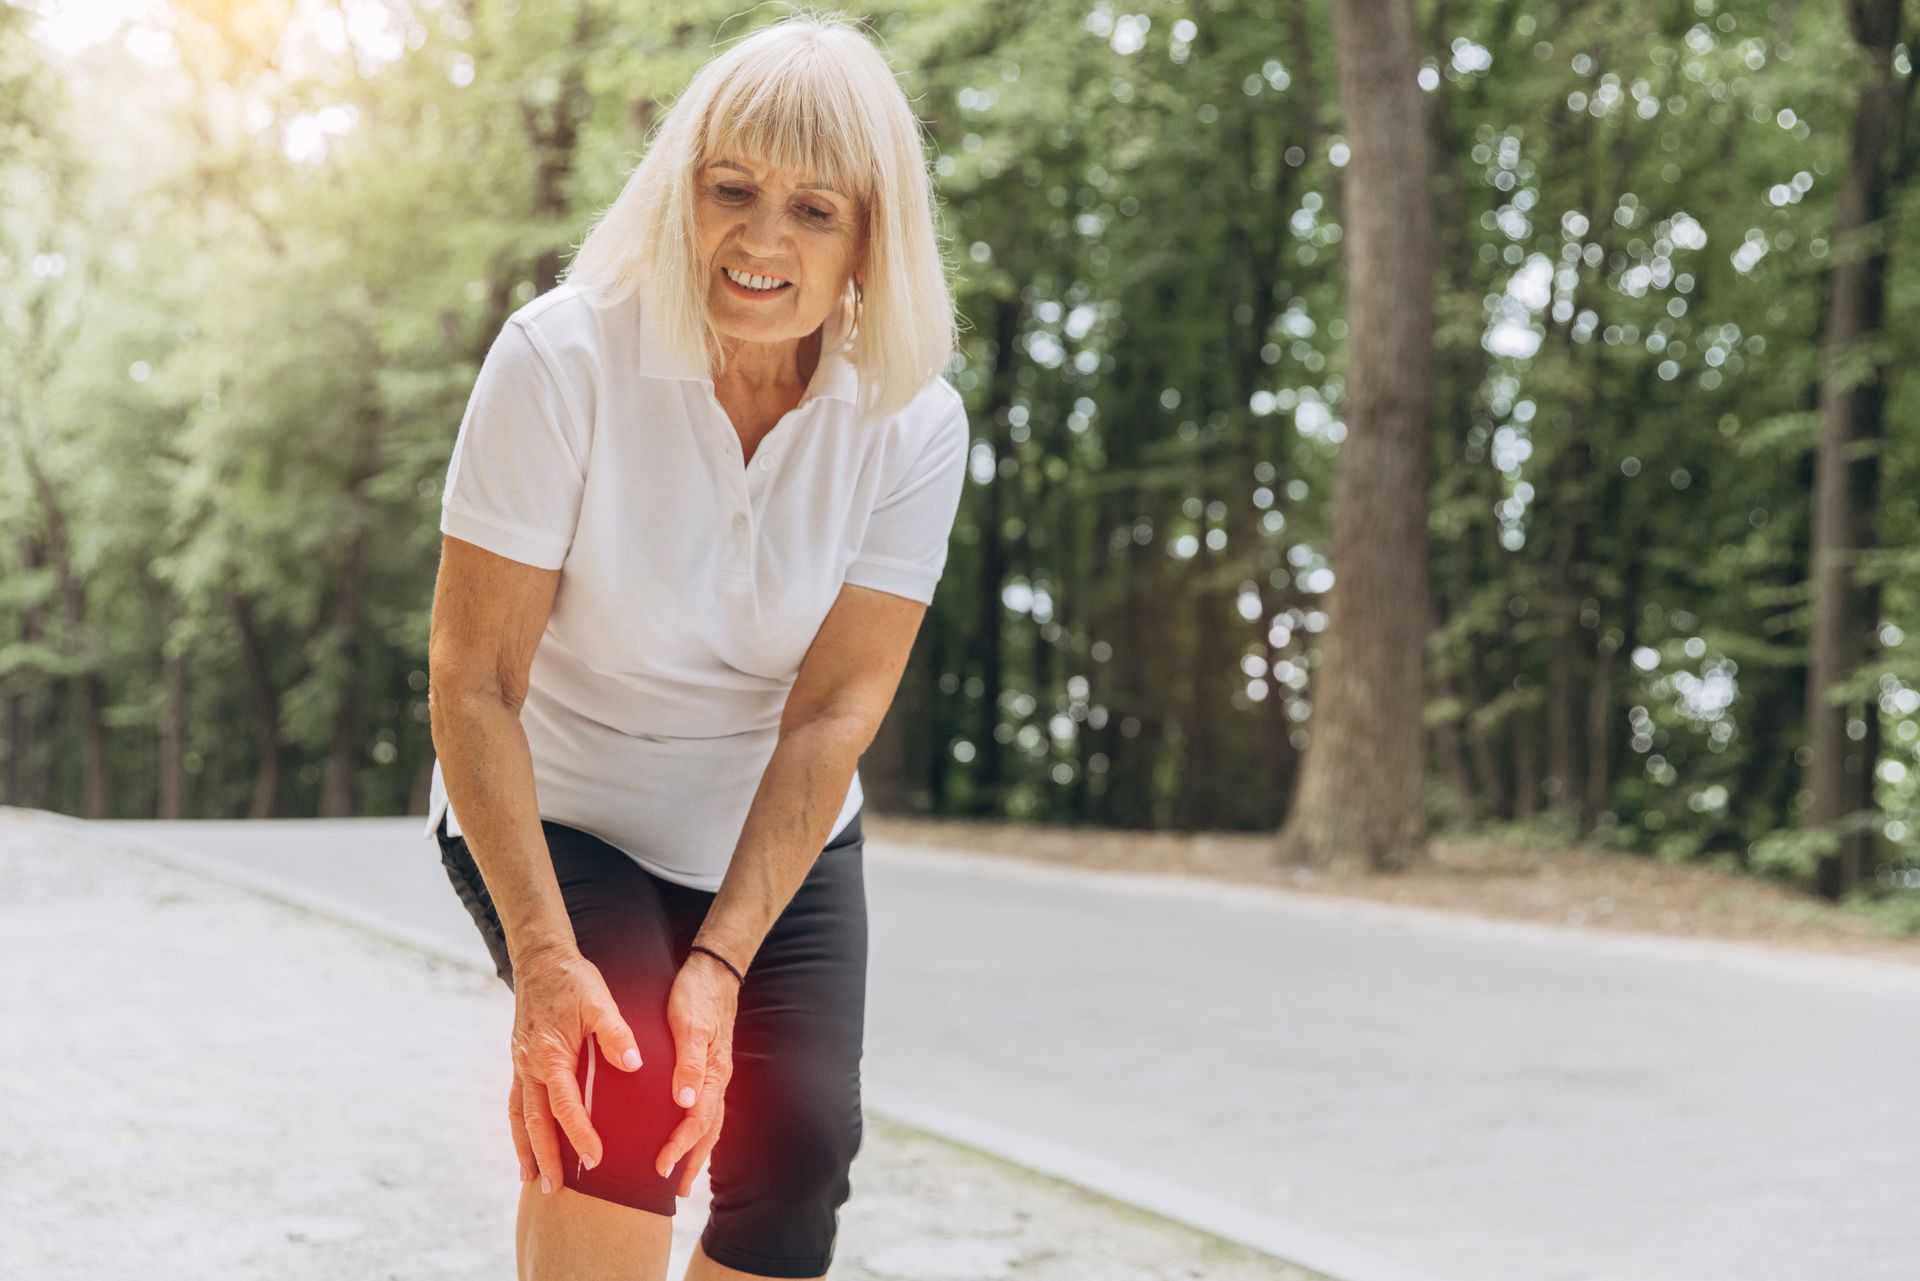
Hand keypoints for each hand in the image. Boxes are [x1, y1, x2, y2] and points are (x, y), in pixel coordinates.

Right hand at [507, 944, 645, 1192]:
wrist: (541, 959)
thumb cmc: (573, 980)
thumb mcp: (599, 1001)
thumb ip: (615, 1034)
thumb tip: (633, 1065)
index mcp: (550, 1055)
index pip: (565, 1105)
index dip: (579, 1134)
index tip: (595, 1159)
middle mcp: (529, 1065)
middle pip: (534, 1122)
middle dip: (545, 1157)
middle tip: (554, 1189)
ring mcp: (520, 1064)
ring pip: (518, 1116)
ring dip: (525, 1149)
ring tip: (532, 1179)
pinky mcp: (519, 1061)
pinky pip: (515, 1102)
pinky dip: (518, 1127)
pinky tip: (525, 1142)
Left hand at [655, 948, 742, 1196]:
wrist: (714, 969)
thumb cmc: (697, 995)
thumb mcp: (690, 1025)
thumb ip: (690, 1063)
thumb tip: (686, 1102)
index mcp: (714, 1071)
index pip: (698, 1121)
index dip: (680, 1146)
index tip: (661, 1166)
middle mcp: (718, 1077)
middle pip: (709, 1129)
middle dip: (693, 1160)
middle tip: (675, 1188)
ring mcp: (716, 1073)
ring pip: (711, 1121)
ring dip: (698, 1149)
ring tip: (684, 1174)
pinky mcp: (709, 1066)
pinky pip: (707, 1107)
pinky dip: (699, 1128)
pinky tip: (687, 1132)